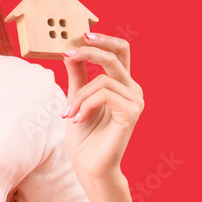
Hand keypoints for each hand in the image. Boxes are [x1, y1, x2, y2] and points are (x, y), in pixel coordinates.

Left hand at [60, 32, 143, 190]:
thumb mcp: (76, 99)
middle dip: (88, 52)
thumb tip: (71, 52)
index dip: (105, 39)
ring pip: (102, 80)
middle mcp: (133, 90)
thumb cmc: (84, 137)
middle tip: (66, 54)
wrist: (89, 167)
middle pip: (114, 57)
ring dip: (79, 96)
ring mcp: (135, 101)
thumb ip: (78, 76)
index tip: (83, 34)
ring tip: (69, 114)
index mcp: (122, 84)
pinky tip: (77, 119)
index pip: (121, 51)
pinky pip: (104, 95)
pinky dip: (85, 105)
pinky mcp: (131, 113)